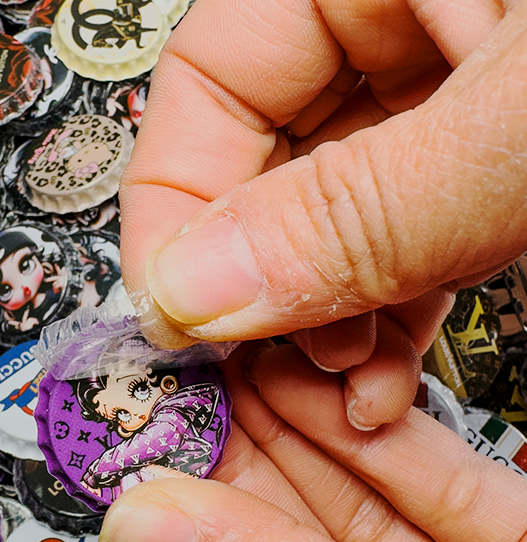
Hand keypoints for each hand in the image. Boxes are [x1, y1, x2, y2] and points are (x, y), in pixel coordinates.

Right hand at [119, 0, 526, 428]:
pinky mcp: (481, 155)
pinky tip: (385, 369)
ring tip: (346, 381)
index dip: (172, 209)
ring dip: (327, 320)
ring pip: (332, 219)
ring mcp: (441, 92)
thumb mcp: (514, 130)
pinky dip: (390, 311)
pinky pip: (404, 237)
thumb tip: (200, 291)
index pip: (206, 79)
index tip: (176, 314)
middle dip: (264, 284)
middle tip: (266, 357)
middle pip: (262, 163)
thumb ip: (358, 211)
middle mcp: (392, 23)